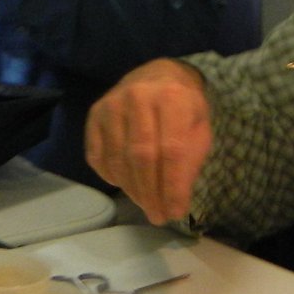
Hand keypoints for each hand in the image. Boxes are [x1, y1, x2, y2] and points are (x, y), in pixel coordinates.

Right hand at [85, 59, 213, 225]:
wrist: (158, 77)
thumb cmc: (184, 110)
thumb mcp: (200, 131)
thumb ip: (189, 164)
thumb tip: (173, 203)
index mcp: (172, 98)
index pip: (171, 150)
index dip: (173, 186)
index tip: (176, 212)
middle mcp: (138, 96)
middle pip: (141, 156)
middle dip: (150, 193)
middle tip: (158, 216)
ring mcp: (111, 104)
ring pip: (118, 159)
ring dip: (131, 190)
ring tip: (146, 204)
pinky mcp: (94, 113)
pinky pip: (97, 156)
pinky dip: (111, 177)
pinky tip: (126, 184)